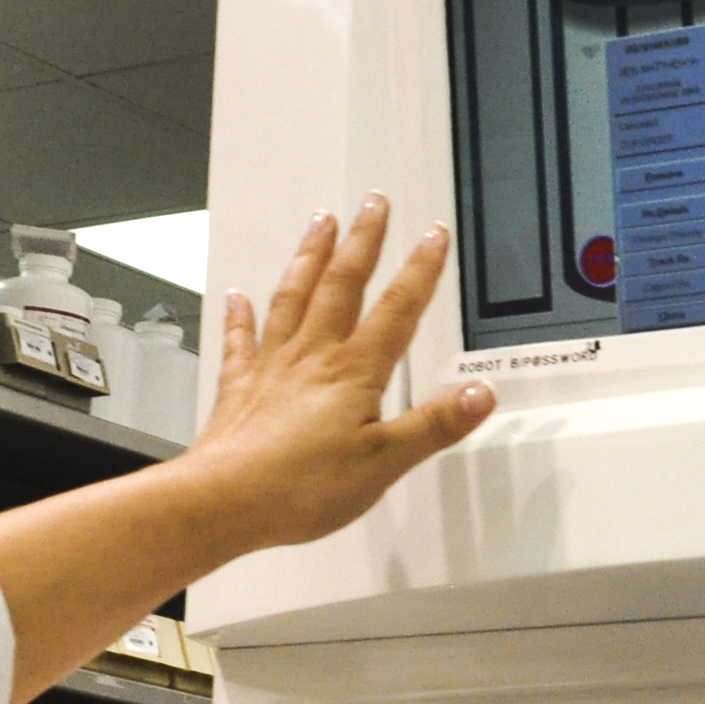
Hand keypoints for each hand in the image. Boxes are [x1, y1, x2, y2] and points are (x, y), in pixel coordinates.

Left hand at [0, 195, 494, 703]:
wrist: (224, 501)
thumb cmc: (301, 487)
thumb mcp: (384, 463)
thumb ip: (432, 425)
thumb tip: (481, 394)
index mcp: (353, 372)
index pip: (396, 310)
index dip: (419, 271)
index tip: (433, 235)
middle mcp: (312, 357)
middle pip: (341, 285)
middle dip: (362, 241)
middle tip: (373, 202)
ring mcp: (271, 368)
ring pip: (293, 297)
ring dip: (310, 257)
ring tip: (321, 222)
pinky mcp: (239, 389)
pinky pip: (242, 341)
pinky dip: (241, 315)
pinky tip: (238, 296)